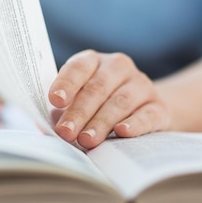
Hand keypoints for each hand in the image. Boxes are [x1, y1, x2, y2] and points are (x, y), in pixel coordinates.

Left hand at [49, 50, 170, 148]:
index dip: (67, 83)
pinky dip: (134, 124)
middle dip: (80, 112)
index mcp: (94, 61)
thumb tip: (42, 129)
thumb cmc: (97, 106)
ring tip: (87, 140)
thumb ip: (59, 113)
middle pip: (98, 88)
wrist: (142, 111)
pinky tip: (122, 132)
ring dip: (101, 122)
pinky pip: (147, 114)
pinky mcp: (158, 106)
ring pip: (121, 101)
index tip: (55, 100)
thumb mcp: (76, 103)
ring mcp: (141, 85)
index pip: (79, 67)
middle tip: (66, 132)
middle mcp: (119, 67)